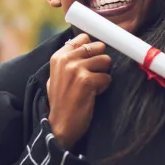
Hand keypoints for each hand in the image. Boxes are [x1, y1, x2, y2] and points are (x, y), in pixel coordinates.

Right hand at [47, 33, 111, 148]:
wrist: (59, 125)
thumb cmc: (61, 102)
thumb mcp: (57, 76)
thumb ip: (68, 60)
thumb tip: (85, 44)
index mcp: (58, 57)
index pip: (82, 38)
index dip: (92, 48)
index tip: (91, 59)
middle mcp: (66, 60)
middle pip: (98, 47)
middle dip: (100, 61)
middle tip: (93, 75)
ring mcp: (76, 69)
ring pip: (106, 61)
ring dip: (103, 74)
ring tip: (92, 86)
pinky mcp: (87, 81)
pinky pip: (107, 77)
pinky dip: (103, 87)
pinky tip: (93, 95)